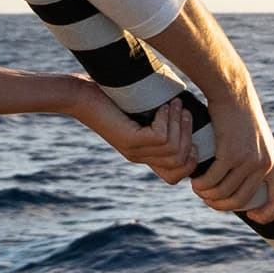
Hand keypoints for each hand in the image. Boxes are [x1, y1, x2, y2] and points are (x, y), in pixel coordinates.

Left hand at [62, 82, 198, 182]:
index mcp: (144, 154)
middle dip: (188, 136)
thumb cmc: (111, 98)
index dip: (191, 161)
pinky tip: (162, 107)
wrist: (80, 96)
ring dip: (179, 124)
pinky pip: (160, 138)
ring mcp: (134, 151)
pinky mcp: (129, 140)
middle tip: (185, 112)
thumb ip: (161, 119)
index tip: (194, 135)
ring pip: (172, 149)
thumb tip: (188, 114)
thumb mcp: (142, 112)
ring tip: (175, 104)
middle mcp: (139, 157)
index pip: (175, 176)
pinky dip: (166, 120)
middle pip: (179, 162)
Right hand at [193, 71, 273, 220]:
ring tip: (199, 189)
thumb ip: (257, 163)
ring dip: (208, 195)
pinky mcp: (230, 153)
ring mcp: (248, 160)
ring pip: (225, 192)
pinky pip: (213, 179)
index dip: (266, 216)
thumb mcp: (258, 142)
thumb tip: (248, 186)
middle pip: (242, 201)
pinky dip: (202, 184)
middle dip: (222, 206)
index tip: (250, 215)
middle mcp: (265, 165)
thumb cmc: (241, 119)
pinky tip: (195, 181)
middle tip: (209, 200)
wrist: (233, 94)